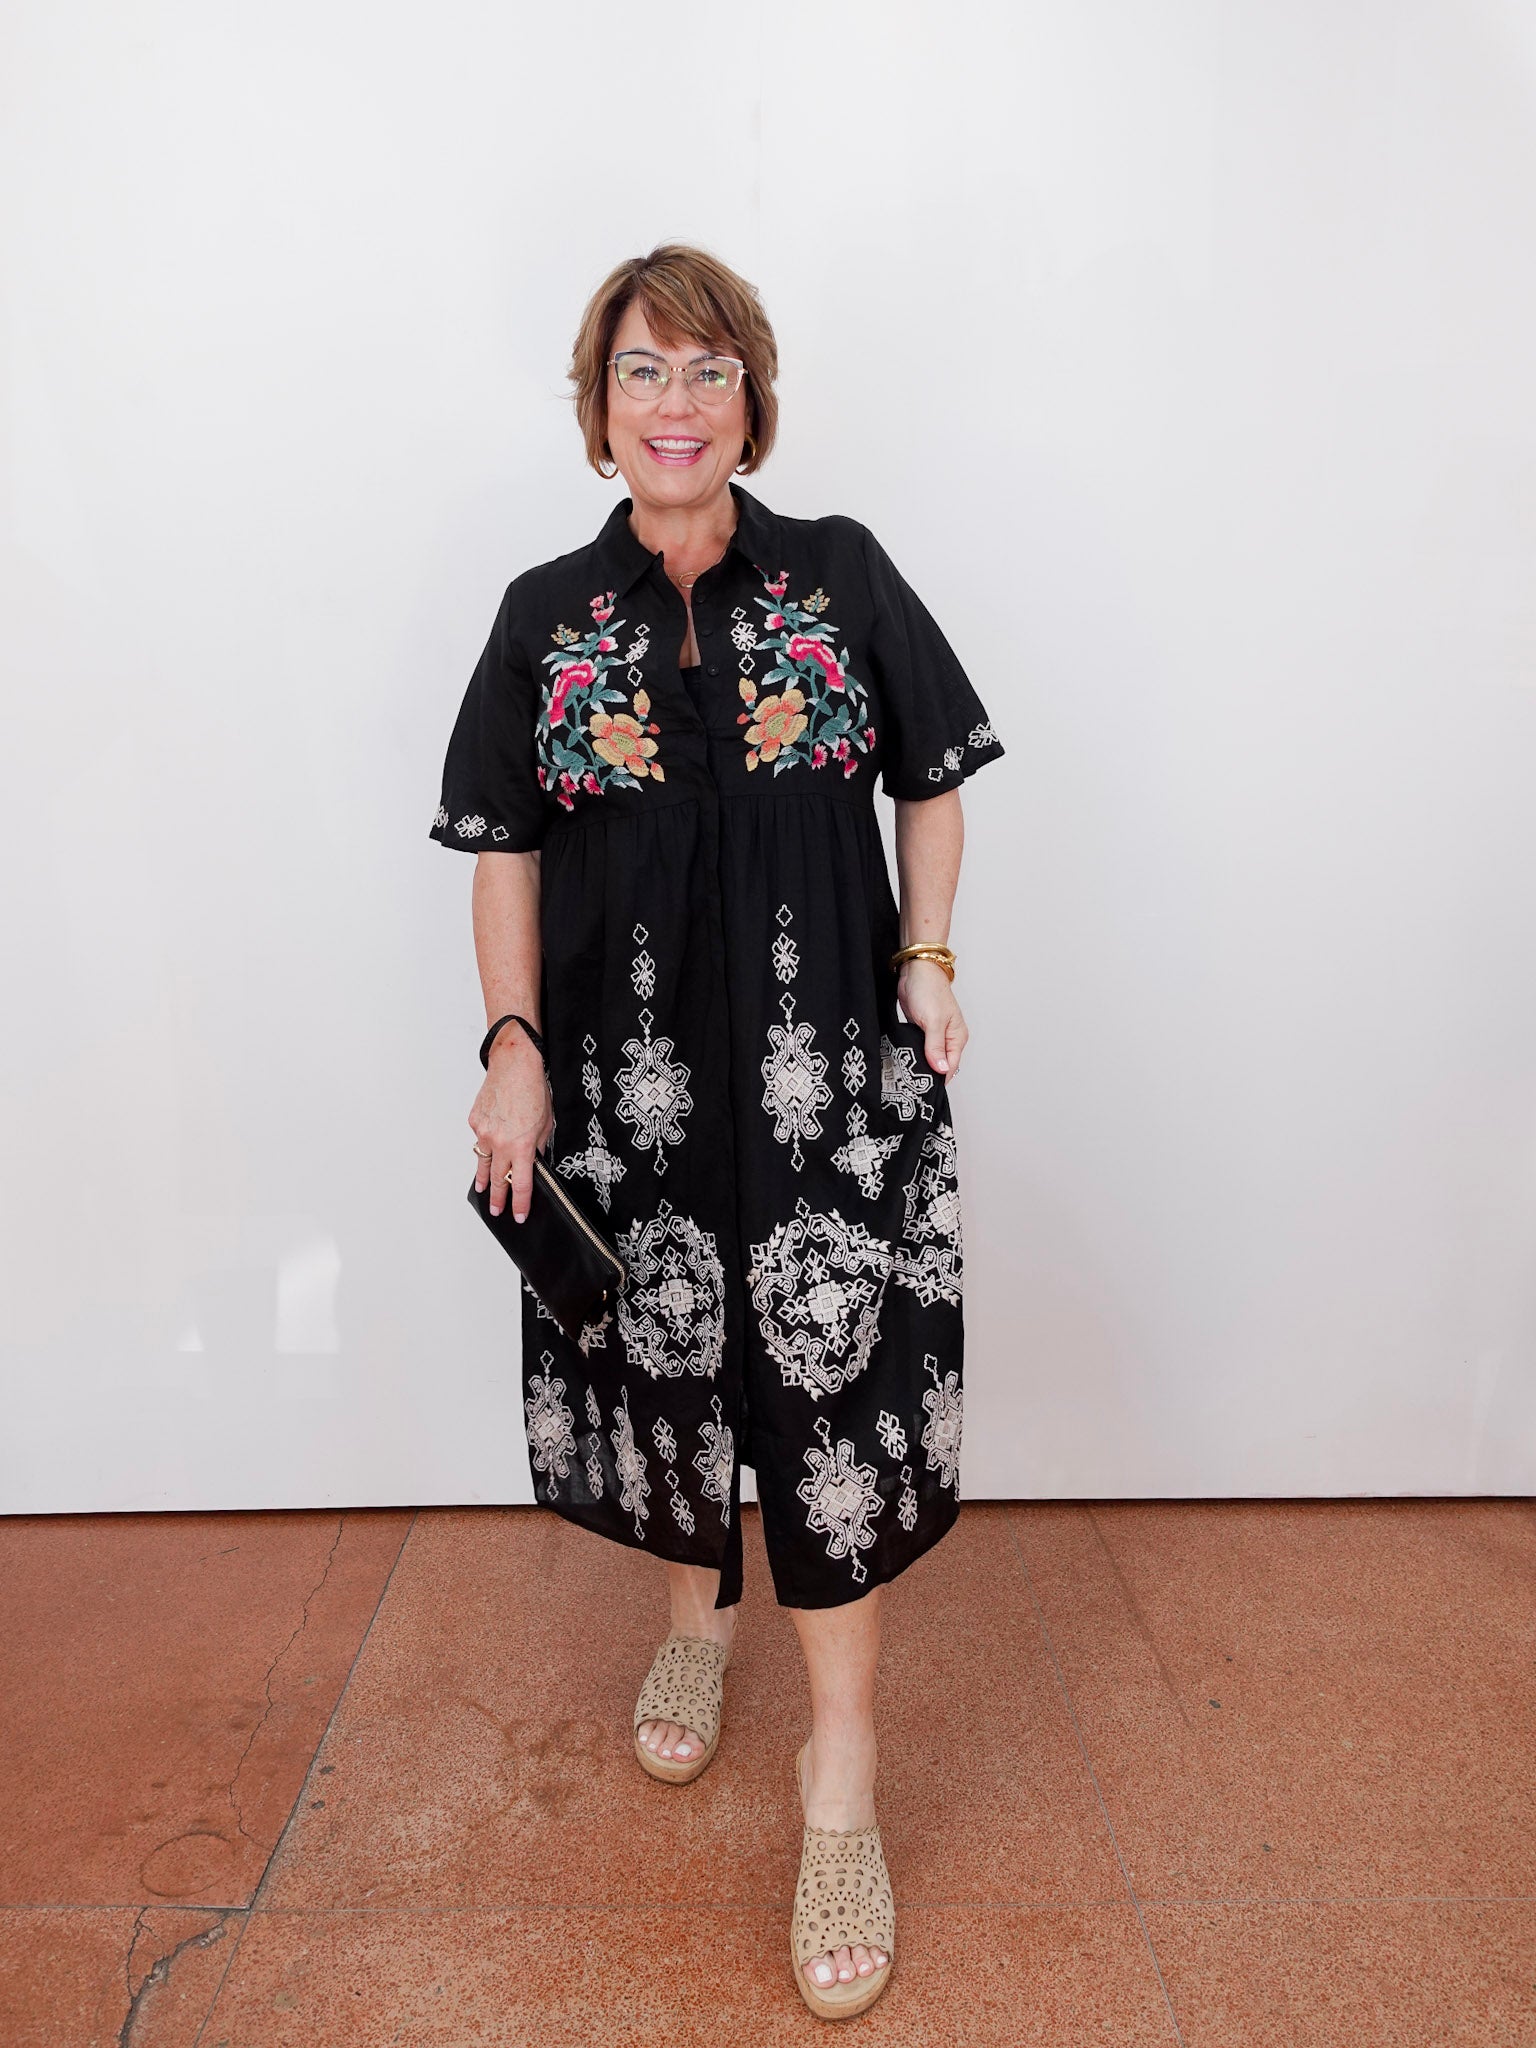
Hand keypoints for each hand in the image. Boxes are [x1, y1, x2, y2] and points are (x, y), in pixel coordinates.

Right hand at [470, 1031, 554, 1221]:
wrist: (514, 1065)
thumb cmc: (533, 1090)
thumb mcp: (547, 1123)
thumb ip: (539, 1146)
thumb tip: (534, 1161)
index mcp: (522, 1146)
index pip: (520, 1184)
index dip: (520, 1203)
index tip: (519, 1215)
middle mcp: (500, 1143)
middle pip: (498, 1179)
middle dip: (498, 1198)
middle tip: (497, 1210)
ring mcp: (483, 1133)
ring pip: (483, 1163)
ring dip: (484, 1178)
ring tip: (484, 1189)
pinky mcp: (474, 1121)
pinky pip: (479, 1139)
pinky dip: (484, 1143)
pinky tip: (489, 1144)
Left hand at [897, 959, 968, 1078]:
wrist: (916, 971)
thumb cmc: (929, 990)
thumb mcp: (933, 1021)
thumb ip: (936, 1047)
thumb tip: (941, 1070)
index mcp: (957, 1037)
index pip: (950, 1067)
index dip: (938, 1078)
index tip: (923, 1089)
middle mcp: (948, 1038)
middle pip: (940, 1064)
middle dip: (928, 1074)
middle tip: (911, 1086)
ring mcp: (934, 1034)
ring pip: (929, 1057)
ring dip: (919, 1064)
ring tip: (905, 1076)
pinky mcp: (921, 1030)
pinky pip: (919, 1047)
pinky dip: (912, 1053)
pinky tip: (903, 1060)